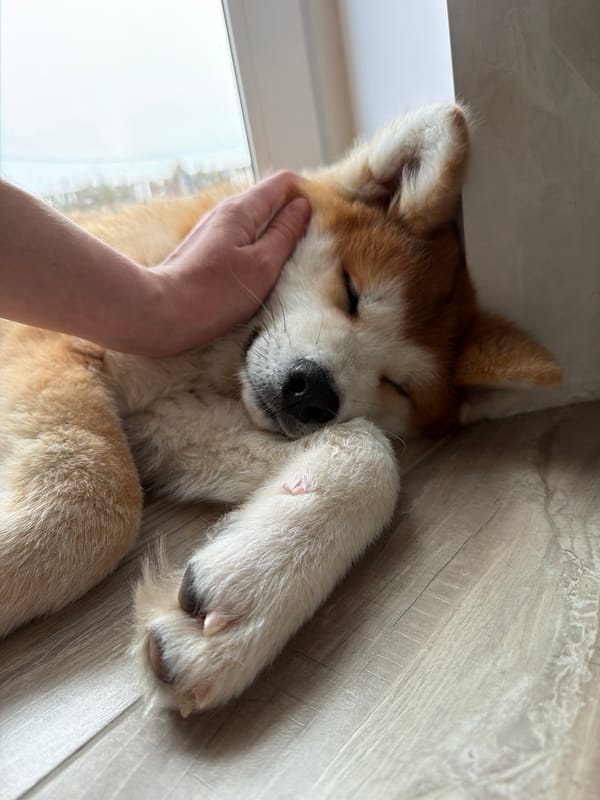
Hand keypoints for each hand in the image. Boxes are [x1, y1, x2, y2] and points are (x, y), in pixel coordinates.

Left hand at [150, 171, 310, 352]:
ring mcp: (213, 233)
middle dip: (294, 216)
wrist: (159, 315)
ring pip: (255, 224)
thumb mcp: (262, 265)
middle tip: (314, 243)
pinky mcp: (206, 254)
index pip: (283, 182)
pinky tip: (264, 274)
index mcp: (241, 209)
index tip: (326, 217)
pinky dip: (258, 250)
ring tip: (293, 261)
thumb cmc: (212, 294)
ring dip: (276, 236)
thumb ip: (285, 234)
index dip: (308, 193)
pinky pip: (242, 242)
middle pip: (269, 201)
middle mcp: (225, 213)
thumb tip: (303, 208)